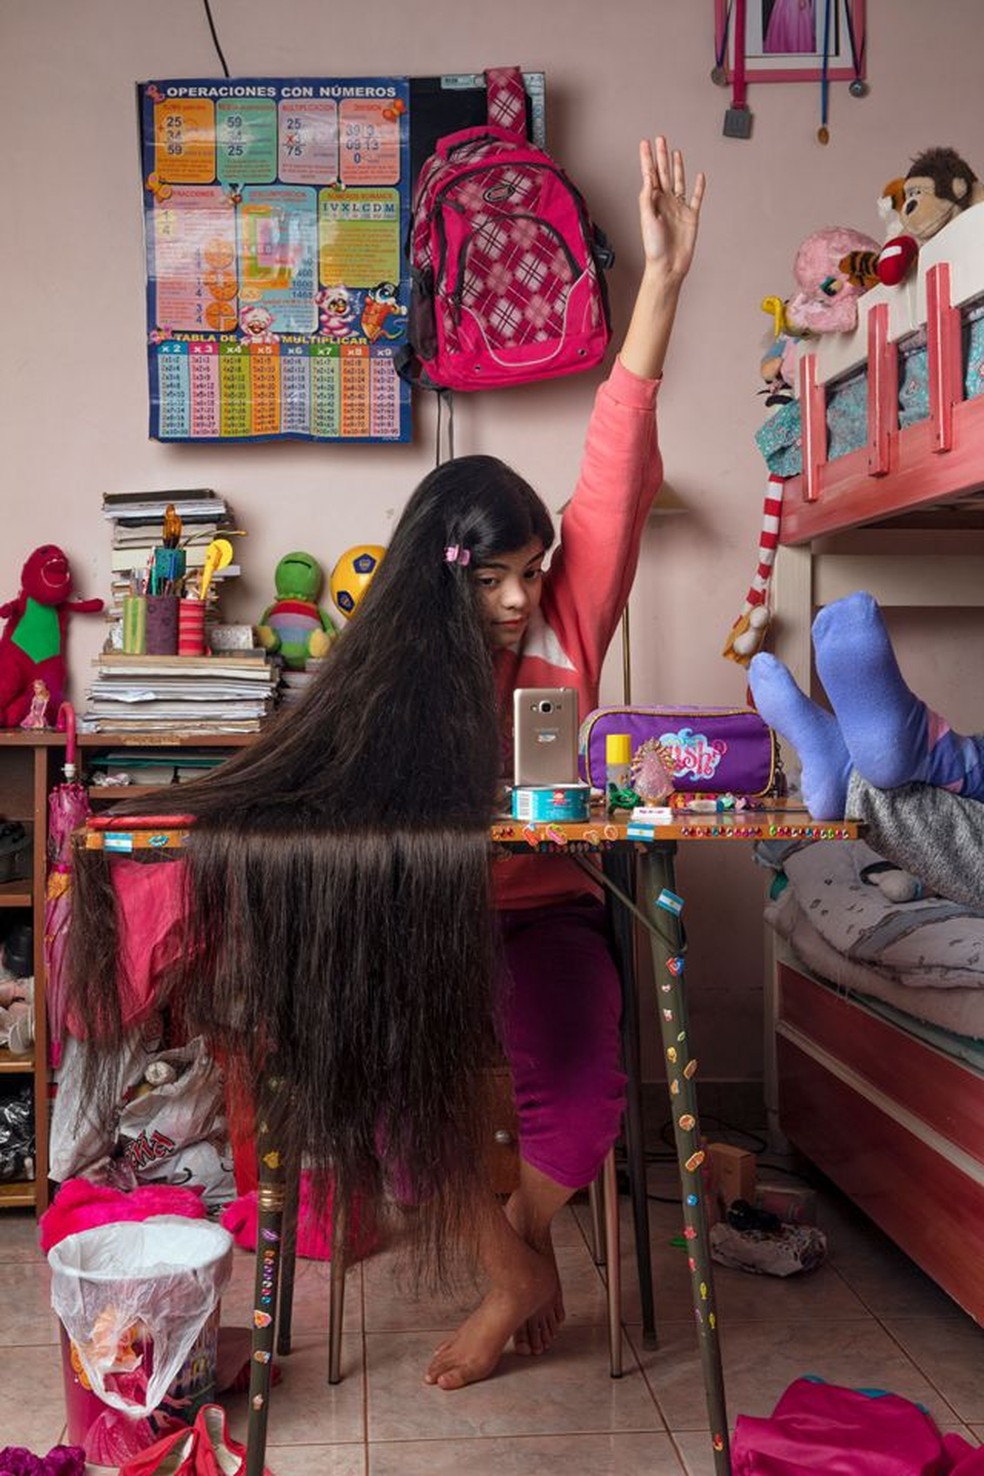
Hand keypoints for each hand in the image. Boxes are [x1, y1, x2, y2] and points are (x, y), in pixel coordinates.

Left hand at [638, 136, 704, 285]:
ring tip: (674, 152)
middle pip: (664, 172)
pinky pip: (696, 198)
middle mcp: (665, 202)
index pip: (649, 175)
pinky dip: (699, 187)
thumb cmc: (654, 248)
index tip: (645, 143)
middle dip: (661, 155)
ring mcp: (678, 208)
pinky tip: (699, 176)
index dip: (647, 158)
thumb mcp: (646, 219)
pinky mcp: (692, 216)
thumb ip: (647, 198)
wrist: (668, 266)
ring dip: (677, 166)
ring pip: (678, 181)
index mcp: (652, 202)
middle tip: (659, 138)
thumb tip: (648, 179)